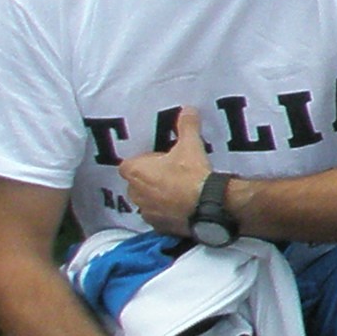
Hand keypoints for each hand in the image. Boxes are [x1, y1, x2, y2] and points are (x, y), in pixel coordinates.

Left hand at [120, 107, 212, 237]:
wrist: (208, 206)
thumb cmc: (192, 174)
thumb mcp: (191, 146)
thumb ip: (187, 126)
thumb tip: (189, 109)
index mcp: (136, 172)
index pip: (128, 164)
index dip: (143, 161)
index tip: (159, 159)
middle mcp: (135, 193)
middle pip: (135, 183)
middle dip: (148, 179)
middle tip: (170, 173)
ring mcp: (146, 211)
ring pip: (145, 201)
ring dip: (155, 196)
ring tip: (177, 190)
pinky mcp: (158, 226)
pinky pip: (157, 217)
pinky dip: (165, 212)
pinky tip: (182, 206)